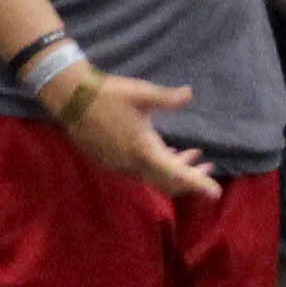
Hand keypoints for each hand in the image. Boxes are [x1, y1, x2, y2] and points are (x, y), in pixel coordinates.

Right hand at [59, 72, 219, 201]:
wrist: (70, 97)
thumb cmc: (108, 95)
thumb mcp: (141, 93)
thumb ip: (168, 98)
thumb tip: (189, 94)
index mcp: (144, 149)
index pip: (177, 174)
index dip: (198, 184)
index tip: (215, 193)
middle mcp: (132, 164)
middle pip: (167, 183)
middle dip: (190, 179)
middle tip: (208, 167)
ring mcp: (119, 165)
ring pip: (153, 177)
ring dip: (174, 170)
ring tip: (192, 155)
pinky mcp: (109, 161)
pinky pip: (139, 172)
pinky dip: (157, 167)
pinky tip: (164, 152)